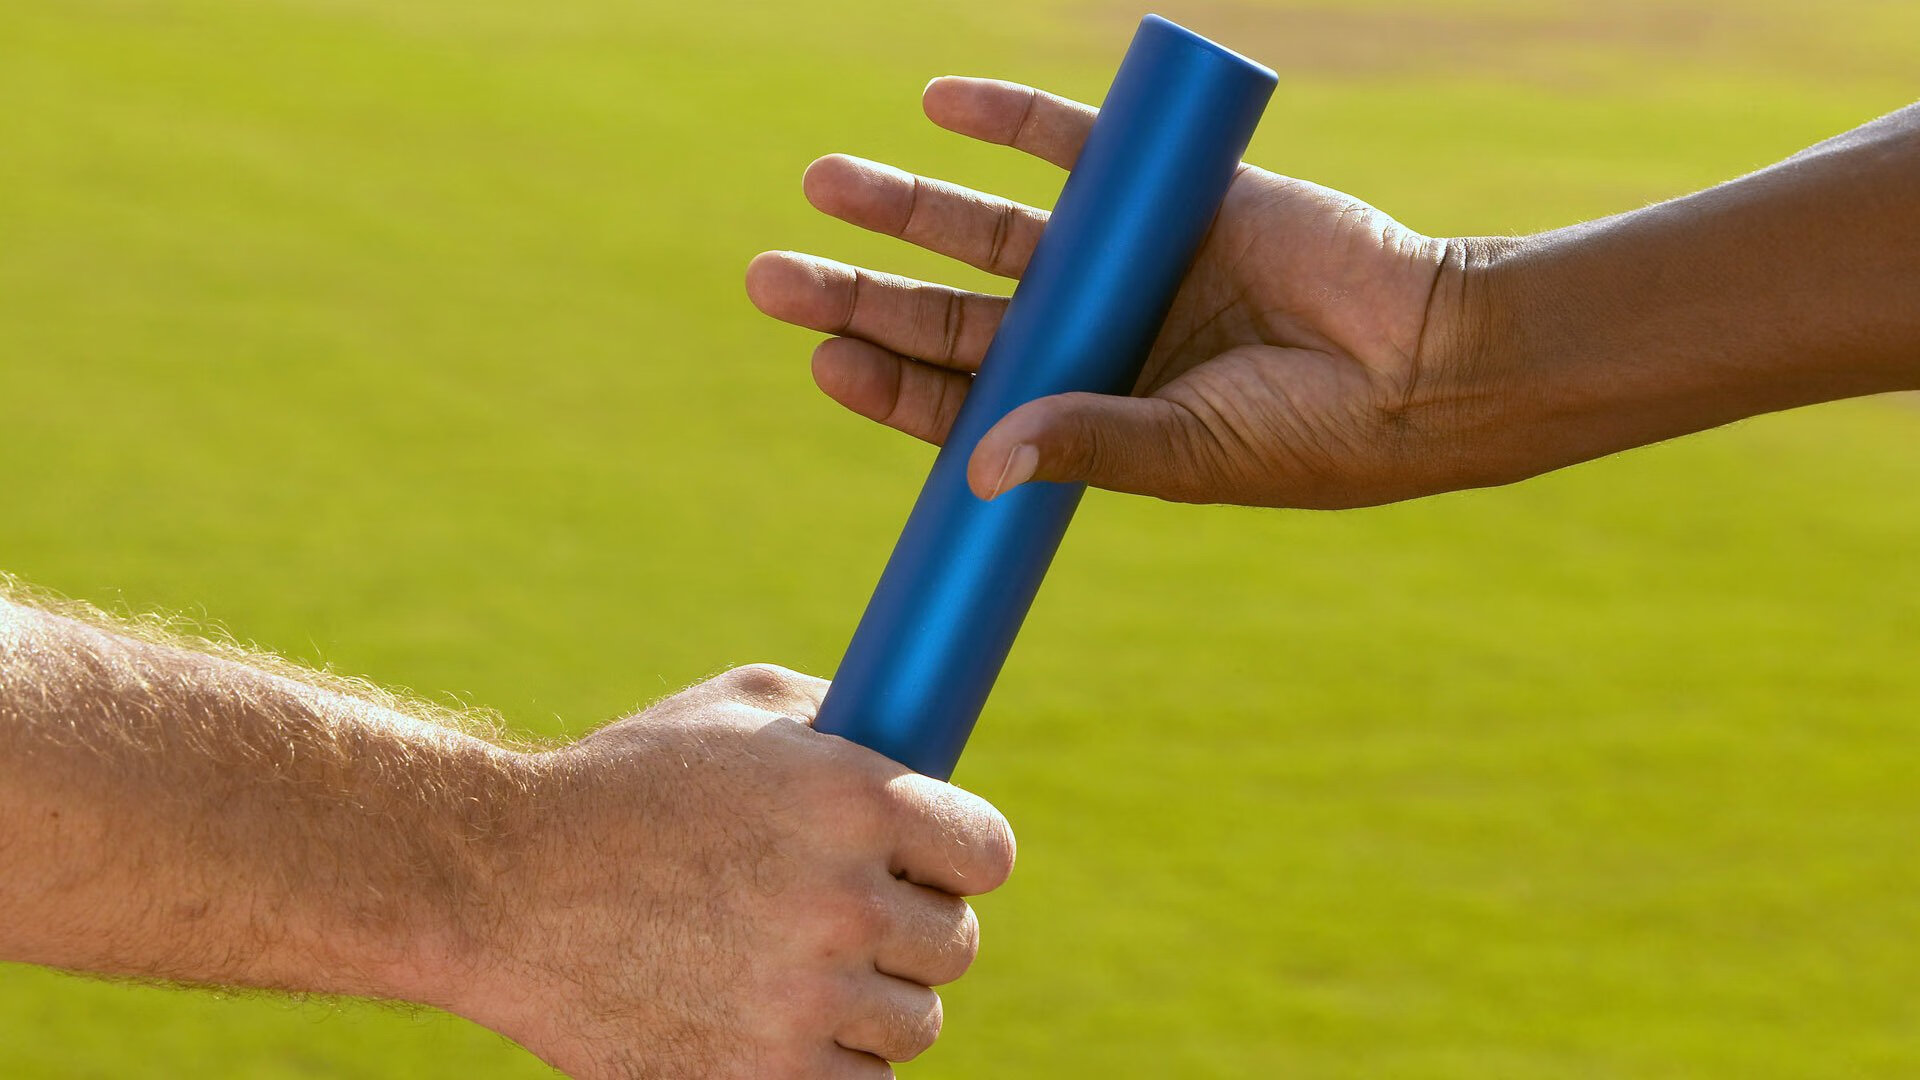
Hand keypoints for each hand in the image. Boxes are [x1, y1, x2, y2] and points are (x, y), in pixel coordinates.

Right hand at [450, 665, 1015, 1078]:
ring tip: (798, 969)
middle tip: (847, 917)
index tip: (931, 864)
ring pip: (913, 1024)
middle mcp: (843, 903)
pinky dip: (833, 1066)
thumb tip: (919, 749)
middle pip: (954, 943)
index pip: (987, 853)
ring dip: (871, 1002)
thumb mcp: (737, 709)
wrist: (500, 884)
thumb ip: (841, 722)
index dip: (960, 857)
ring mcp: (804, 1000)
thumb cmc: (622, 782)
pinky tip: (785, 1026)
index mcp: (854, 800)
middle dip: (910, 928)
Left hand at [746, 76, 1494, 509]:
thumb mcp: (1188, 453)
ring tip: (823, 180)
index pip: (962, 398)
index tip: (822, 358)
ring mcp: (1124, 263)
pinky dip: (1012, 121)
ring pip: (993, 228)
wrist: (1429, 356)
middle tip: (773, 276)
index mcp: (1084, 414)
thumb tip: (978, 467)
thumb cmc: (1314, 432)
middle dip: (864, 291)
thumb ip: (1085, 446)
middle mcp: (1089, 339)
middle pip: (953, 311)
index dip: (889, 381)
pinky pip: (1075, 148)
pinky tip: (941, 104)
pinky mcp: (1169, 193)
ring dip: (911, 202)